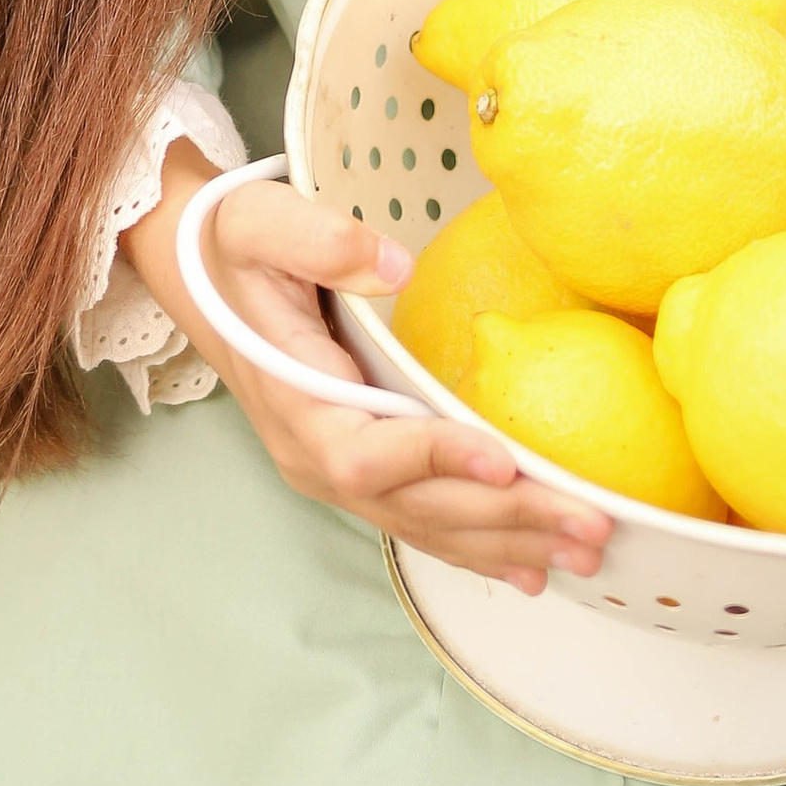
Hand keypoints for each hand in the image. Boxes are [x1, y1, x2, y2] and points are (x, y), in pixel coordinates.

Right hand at [121, 144, 611, 592]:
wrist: (198, 276)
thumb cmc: (233, 245)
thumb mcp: (261, 222)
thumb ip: (320, 239)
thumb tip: (394, 265)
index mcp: (294, 402)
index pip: (366, 453)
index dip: (433, 460)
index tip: (502, 459)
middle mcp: (313, 456)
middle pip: (414, 505)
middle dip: (504, 518)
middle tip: (587, 526)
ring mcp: (332, 471)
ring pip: (426, 523)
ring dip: (507, 542)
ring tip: (583, 554)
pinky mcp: (355, 468)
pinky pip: (420, 519)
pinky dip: (477, 544)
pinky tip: (531, 563)